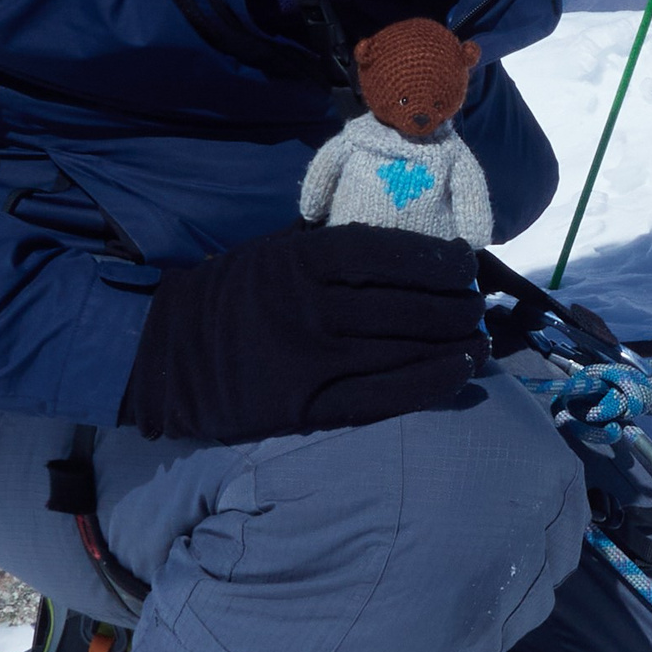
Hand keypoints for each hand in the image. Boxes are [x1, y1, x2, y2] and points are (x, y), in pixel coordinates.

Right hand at [120, 223, 487, 443]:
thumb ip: (329, 249)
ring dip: (453, 345)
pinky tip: (461, 372)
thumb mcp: (274, 252)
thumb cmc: (235, 296)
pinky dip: (428, 383)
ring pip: (401, 351)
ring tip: (482, 341)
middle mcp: (308, 309)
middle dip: (454, 307)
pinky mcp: (304, 406)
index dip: (435, 260)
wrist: (168, 354)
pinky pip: (380, 396)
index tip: (465, 265)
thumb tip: (406, 246)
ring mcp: (307, 360)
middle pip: (404, 306)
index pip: (385, 254)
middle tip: (478, 307)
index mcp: (299, 261)